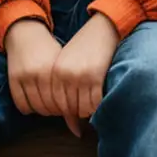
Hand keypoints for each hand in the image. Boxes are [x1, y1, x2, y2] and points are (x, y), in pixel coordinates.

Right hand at [4, 18, 79, 135]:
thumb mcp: (63, 66)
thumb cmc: (50, 50)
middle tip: (61, 109)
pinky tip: (35, 103)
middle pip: (51, 107)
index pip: (65, 104)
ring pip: (37, 108)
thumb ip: (70, 92)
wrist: (26, 32)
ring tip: (49, 106)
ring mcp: (25, 76)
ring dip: (44, 111)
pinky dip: (29, 108)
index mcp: (56, 70)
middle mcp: (40, 74)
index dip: (70, 112)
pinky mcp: (13, 79)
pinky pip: (21, 105)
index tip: (73, 111)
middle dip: (58, 112)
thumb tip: (79, 128)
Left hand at [51, 13, 118, 129]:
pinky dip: (97, 107)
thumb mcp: (70, 68)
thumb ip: (66, 94)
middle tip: (85, 112)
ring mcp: (78, 77)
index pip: (53, 105)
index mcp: (53, 72)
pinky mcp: (94, 77)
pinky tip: (100, 100)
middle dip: (76, 116)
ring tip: (92, 105)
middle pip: (66, 109)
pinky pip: (94, 103)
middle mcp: (62, 75)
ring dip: (87, 112)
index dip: (64, 114)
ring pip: (80, 109)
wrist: (103, 28)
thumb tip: (73, 129)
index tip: (73, 114)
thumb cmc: (87, 50)